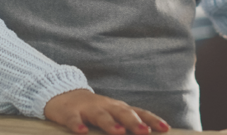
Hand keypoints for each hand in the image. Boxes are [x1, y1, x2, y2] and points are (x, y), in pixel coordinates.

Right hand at [44, 89, 169, 134]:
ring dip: (110, 124)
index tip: (165, 128)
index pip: (137, 112)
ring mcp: (87, 108)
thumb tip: (146, 133)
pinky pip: (74, 120)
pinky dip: (78, 125)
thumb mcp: (111, 115)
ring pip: (100, 115)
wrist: (61, 94)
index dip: (151, 120)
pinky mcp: (69, 113)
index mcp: (117, 107)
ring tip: (119, 132)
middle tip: (145, 132)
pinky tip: (82, 132)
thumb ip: (126, 123)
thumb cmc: (92, 109)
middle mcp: (105, 106)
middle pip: (122, 112)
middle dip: (134, 122)